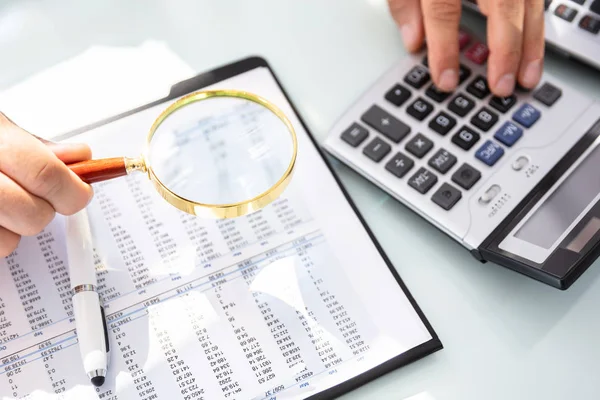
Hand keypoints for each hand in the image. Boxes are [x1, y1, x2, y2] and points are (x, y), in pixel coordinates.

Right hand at [0, 113, 92, 256]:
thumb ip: (32, 144)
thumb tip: (78, 157)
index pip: (45, 173)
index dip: (72, 189)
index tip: (80, 193)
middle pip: (32, 214)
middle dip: (44, 210)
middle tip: (38, 197)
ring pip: (8, 243)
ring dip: (13, 230)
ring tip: (0, 206)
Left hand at [388, 0, 544, 95]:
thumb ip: (405, 4)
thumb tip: (414, 41)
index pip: (444, 10)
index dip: (445, 49)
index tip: (445, 82)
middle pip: (504, 5)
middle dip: (506, 50)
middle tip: (501, 87)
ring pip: (530, 2)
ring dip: (532, 42)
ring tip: (527, 78)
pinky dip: (535, 25)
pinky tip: (532, 50)